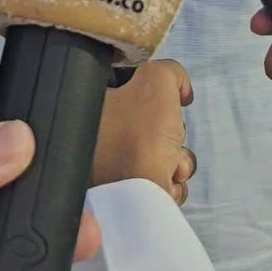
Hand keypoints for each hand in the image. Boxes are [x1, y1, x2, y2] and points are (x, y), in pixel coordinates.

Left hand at [92, 59, 195, 204]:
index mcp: (90, 109)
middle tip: (169, 137)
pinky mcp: (129, 198)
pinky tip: (167, 184)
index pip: (128, 91)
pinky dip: (171, 182)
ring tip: (171, 166)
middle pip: (151, 125)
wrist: (137, 196)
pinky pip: (161, 183)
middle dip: (171, 134)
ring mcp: (111, 172)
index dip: (153, 97)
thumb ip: (170, 72)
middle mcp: (95, 141)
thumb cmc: (140, 134)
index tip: (161, 104)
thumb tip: (181, 89)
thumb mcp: (157, 81)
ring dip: (177, 160)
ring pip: (161, 155)